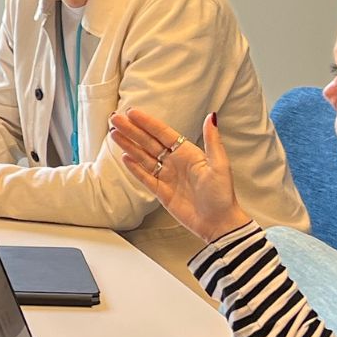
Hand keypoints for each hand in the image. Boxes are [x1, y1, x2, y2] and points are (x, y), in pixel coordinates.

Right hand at [108, 107, 250, 242]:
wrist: (218, 223)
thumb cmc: (222, 195)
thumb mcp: (220, 165)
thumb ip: (212, 140)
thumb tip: (212, 116)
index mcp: (188, 152)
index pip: (163, 133)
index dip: (147, 123)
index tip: (132, 113)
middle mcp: (175, 162)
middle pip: (148, 142)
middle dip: (131, 130)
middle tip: (115, 119)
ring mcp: (167, 176)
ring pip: (143, 157)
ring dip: (129, 145)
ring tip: (114, 134)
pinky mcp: (161, 192)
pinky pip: (144, 177)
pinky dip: (134, 168)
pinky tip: (124, 157)